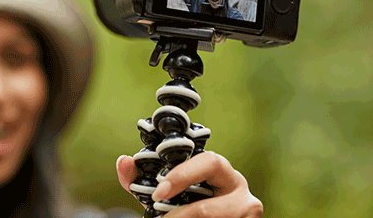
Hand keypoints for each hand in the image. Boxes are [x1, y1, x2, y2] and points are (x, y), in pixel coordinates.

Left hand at [116, 151, 262, 217]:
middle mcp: (237, 185)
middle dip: (185, 205)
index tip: (158, 193)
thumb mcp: (161, 194)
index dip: (183, 175)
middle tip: (161, 215)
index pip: (208, 161)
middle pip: (213, 196)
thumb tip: (124, 161)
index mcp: (217, 168)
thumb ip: (139, 179)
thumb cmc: (182, 207)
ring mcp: (248, 209)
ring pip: (214, 215)